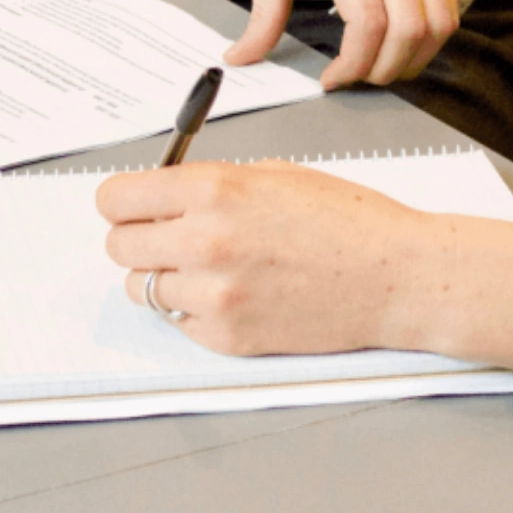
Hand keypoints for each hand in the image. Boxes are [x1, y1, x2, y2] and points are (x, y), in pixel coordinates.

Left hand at [96, 160, 512, 371]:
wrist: (397, 277)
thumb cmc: (348, 221)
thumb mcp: (274, 175)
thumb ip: (211, 184)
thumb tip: (163, 195)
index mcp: (213, 190)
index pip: (116, 198)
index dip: (123, 202)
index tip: (132, 207)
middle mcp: (204, 242)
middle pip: (118, 246)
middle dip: (138, 239)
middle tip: (169, 238)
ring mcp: (214, 295)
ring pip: (142, 289)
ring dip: (164, 278)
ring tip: (208, 268)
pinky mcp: (227, 337)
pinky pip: (179, 322)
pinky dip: (195, 310)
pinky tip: (235, 294)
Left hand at [224, 0, 459, 89]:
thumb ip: (263, 9)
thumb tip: (241, 57)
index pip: (367, 20)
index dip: (353, 63)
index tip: (332, 78)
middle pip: (405, 31)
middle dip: (381, 71)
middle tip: (356, 78)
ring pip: (436, 26)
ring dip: (412, 62)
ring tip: (381, 67)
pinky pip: (448, 10)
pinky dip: (430, 40)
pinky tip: (402, 45)